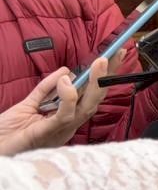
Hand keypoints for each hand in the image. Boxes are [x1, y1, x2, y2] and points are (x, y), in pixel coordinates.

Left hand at [0, 52, 119, 154]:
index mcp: (66, 119)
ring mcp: (60, 131)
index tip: (115, 56)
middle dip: (107, 76)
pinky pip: (65, 115)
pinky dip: (69, 97)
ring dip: (96, 83)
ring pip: (87, 107)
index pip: (91, 95)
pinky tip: (66, 82)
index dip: (105, 76)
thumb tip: (66, 71)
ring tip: (99, 62)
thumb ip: (46, 88)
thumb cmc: (7, 133)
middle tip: (114, 55)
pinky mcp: (47, 133)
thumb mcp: (28, 104)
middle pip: (95, 100)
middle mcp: (68, 126)